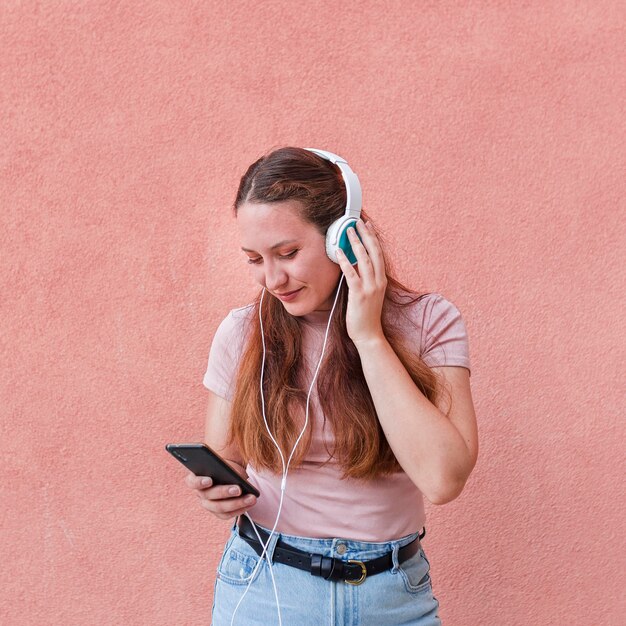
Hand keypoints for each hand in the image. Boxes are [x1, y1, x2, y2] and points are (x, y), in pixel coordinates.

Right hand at [184, 460, 256, 519]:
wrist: (229, 472)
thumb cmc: (223, 465)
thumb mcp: (221, 460)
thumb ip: (221, 462)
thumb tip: (231, 465)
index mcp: (195, 478)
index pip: (192, 482)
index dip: (199, 482)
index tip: (209, 480)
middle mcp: (200, 493)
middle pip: (210, 495)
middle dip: (225, 492)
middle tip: (238, 489)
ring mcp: (209, 504)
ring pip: (220, 507)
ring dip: (237, 503)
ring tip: (251, 498)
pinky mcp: (219, 512)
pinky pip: (228, 514)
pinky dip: (240, 509)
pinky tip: (251, 503)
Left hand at [335, 219, 386, 345]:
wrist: (369, 335)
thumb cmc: (366, 316)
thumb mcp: (370, 294)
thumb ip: (365, 279)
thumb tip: (354, 265)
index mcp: (381, 280)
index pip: (378, 254)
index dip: (373, 238)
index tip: (367, 225)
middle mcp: (378, 281)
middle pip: (373, 252)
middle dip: (366, 234)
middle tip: (358, 221)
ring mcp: (370, 287)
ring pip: (364, 259)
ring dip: (356, 243)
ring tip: (348, 230)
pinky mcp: (359, 294)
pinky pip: (351, 273)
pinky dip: (345, 260)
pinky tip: (338, 251)